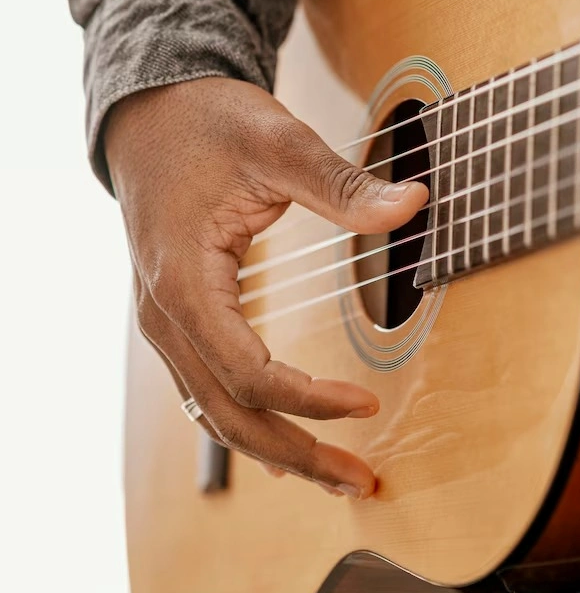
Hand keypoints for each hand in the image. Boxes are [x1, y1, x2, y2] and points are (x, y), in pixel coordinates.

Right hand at [105, 77, 427, 498]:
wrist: (150, 112)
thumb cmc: (206, 123)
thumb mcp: (276, 142)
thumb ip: (343, 184)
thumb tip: (416, 204)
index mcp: (184, 281)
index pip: (248, 373)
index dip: (311, 399)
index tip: (369, 405)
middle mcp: (165, 315)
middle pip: (227, 414)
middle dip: (296, 453)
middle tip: (361, 480)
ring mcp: (164, 321)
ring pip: (214, 412)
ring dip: (273, 449)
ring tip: (335, 475)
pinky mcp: (177, 316)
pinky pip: (207, 389)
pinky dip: (248, 420)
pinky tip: (284, 440)